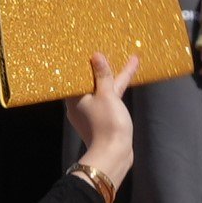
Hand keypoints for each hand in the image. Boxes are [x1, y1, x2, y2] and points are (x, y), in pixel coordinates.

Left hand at [69, 54, 140, 197]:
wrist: (114, 154)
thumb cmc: (107, 124)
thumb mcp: (106, 95)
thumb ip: (103, 76)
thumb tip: (96, 56)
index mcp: (74, 98)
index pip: (75, 76)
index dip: (81, 62)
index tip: (85, 49)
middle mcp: (80, 104)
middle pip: (91, 80)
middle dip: (101, 66)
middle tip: (107, 48)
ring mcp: (93, 111)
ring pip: (103, 87)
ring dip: (113, 74)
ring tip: (126, 57)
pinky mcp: (105, 117)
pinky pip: (110, 96)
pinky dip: (118, 85)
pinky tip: (127, 76)